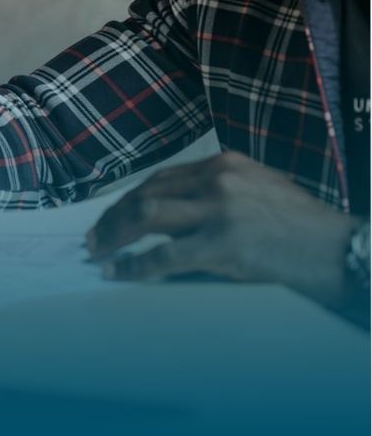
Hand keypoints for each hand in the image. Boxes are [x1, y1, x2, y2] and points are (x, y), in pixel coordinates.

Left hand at [87, 151, 359, 308]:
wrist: (343, 250)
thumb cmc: (303, 227)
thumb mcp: (258, 190)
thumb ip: (217, 193)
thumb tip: (170, 215)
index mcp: (223, 164)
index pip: (159, 178)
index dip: (128, 199)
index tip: (110, 217)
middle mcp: (217, 179)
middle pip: (146, 194)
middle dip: (113, 218)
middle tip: (94, 239)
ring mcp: (219, 210)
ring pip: (146, 216)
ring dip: (115, 236)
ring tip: (98, 253)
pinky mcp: (223, 243)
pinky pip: (164, 255)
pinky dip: (135, 265)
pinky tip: (118, 273)